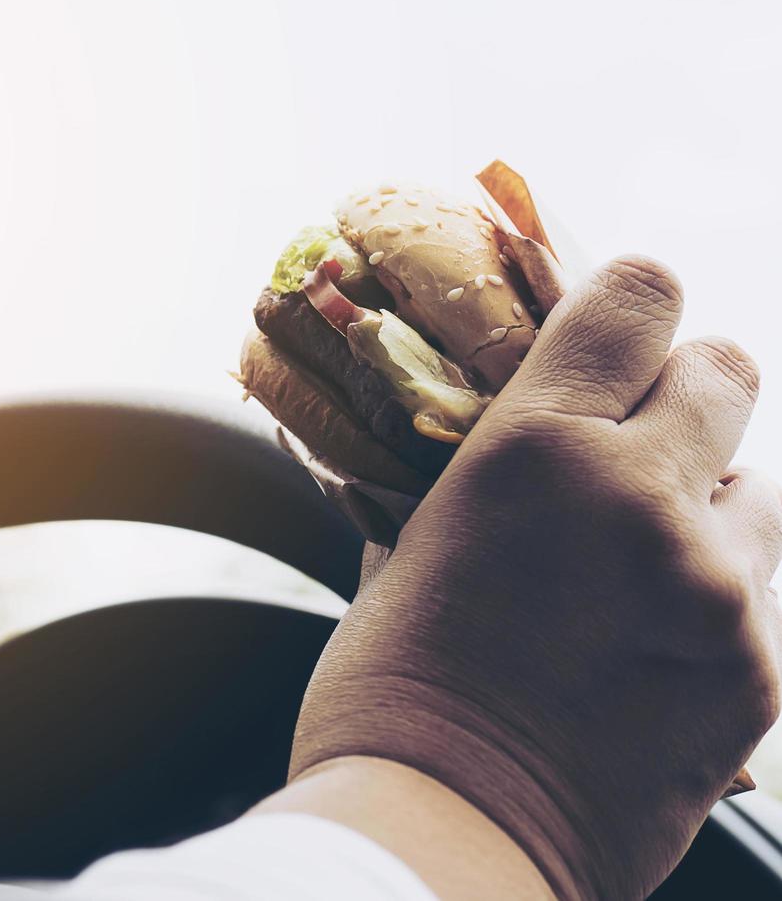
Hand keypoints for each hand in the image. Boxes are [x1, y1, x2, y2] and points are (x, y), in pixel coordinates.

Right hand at [282, 258, 780, 898]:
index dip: (636, 297)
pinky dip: (718, 604)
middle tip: (640, 445)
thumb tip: (496, 443)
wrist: (443, 840)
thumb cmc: (391, 696)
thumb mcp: (410, 555)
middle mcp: (643, 498)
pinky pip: (764, 595)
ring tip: (647, 567)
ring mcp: (719, 590)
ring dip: (712, 506)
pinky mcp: (762, 674)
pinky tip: (651, 652)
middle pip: (730, 371)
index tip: (624, 321)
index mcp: (534, 449)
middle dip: (687, 392)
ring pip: (764, 489)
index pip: (640, 297)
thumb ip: (480, 483)